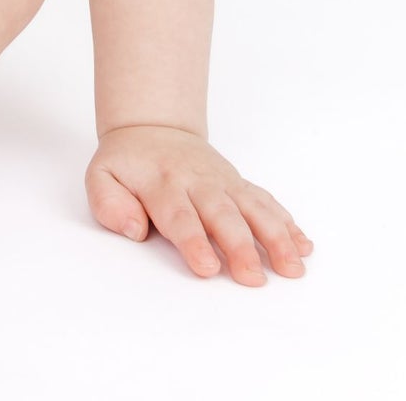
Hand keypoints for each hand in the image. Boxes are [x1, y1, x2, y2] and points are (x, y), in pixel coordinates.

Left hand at [86, 124, 312, 284]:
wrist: (152, 127)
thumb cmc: (127, 163)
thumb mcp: (101, 177)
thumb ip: (109, 203)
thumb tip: (133, 229)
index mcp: (161, 184)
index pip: (179, 216)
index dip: (194, 242)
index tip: (207, 268)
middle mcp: (197, 183)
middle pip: (222, 215)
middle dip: (240, 246)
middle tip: (254, 277)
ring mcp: (223, 182)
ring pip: (253, 208)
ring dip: (275, 237)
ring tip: (293, 267)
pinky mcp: (239, 184)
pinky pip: (266, 201)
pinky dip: (286, 222)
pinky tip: (303, 245)